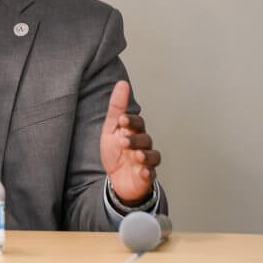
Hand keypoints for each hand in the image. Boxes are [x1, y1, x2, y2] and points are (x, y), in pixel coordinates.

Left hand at [100, 80, 161, 204]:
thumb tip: (122, 83)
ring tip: (135, 155)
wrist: (116, 178)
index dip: (131, 121)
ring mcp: (146, 161)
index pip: (137, 122)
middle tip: (123, 141)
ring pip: (152, 156)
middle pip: (145, 139)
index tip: (122, 119)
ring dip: (144, 155)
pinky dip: (148, 173)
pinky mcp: (146, 176)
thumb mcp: (111, 129)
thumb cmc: (115, 152)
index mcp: (134, 132)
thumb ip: (116, 107)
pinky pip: (151, 174)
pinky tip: (142, 172)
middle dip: (135, 139)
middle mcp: (143, 145)